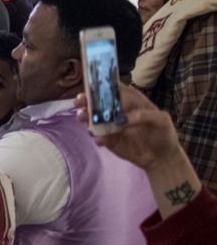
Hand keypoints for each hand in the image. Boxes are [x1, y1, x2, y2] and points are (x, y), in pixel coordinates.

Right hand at [76, 85, 200, 215]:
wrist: (161, 158)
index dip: (102, 86)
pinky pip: (98, 136)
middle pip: (99, 101)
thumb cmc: (164, 134)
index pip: (114, 89)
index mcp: (130, 100)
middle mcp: (118, 110)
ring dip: (85, 116)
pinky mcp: (108, 139)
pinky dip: (97, 137)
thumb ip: (145, 115)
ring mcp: (111, 125)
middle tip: (79, 101)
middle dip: (87, 99)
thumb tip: (125, 118)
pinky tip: (100, 140)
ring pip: (94, 117)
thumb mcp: (162, 121)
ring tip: (82, 117)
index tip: (92, 87)